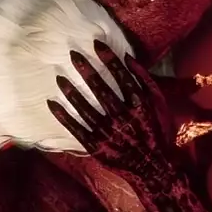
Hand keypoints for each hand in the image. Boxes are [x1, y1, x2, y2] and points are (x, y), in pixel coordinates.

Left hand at [47, 41, 174, 181]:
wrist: (154, 168)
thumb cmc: (157, 132)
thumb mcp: (159, 104)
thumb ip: (145, 80)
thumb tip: (128, 57)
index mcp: (139, 105)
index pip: (121, 76)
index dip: (108, 58)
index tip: (96, 43)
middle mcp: (122, 117)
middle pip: (101, 89)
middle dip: (87, 70)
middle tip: (73, 54)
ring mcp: (108, 133)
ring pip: (86, 109)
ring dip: (71, 92)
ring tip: (59, 77)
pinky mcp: (96, 146)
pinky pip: (76, 129)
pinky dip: (63, 116)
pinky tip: (52, 103)